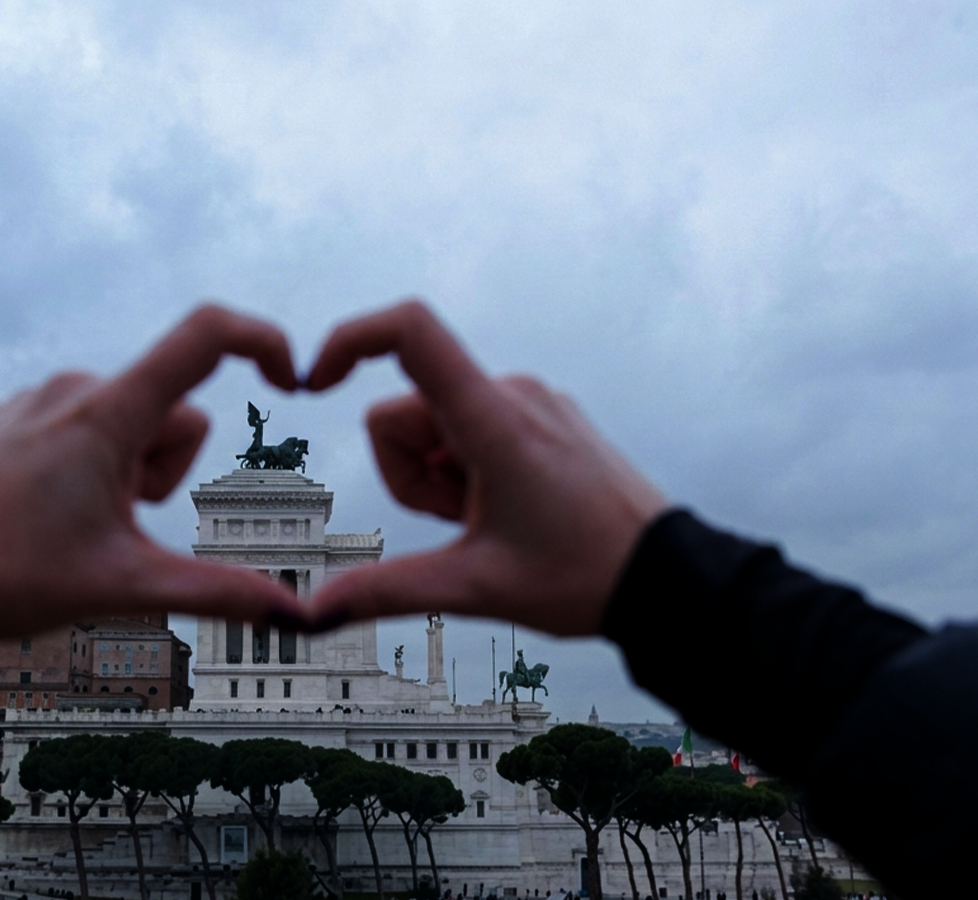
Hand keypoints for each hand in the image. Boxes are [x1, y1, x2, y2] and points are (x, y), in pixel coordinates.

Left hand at [0, 306, 307, 637]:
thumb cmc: (8, 580)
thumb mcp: (125, 585)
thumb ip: (219, 592)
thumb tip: (294, 613)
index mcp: (107, 414)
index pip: (205, 337)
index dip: (262, 343)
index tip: (291, 379)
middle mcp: (67, 390)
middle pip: (167, 412)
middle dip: (164, 468)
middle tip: (116, 525)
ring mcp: (25, 403)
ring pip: (118, 424)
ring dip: (119, 473)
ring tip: (66, 529)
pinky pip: (65, 431)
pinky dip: (73, 471)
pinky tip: (31, 519)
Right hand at [303, 300, 667, 636]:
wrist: (664, 578)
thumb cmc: (583, 578)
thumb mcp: (474, 588)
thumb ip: (385, 591)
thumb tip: (312, 612)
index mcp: (493, 420)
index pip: (410, 332)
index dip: (349, 339)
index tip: (314, 381)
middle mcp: (511, 392)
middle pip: (403, 411)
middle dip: (408, 474)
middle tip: (461, 525)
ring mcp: (529, 400)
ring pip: (433, 425)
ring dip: (438, 477)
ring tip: (489, 522)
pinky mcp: (541, 414)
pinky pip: (469, 428)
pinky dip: (466, 470)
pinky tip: (507, 509)